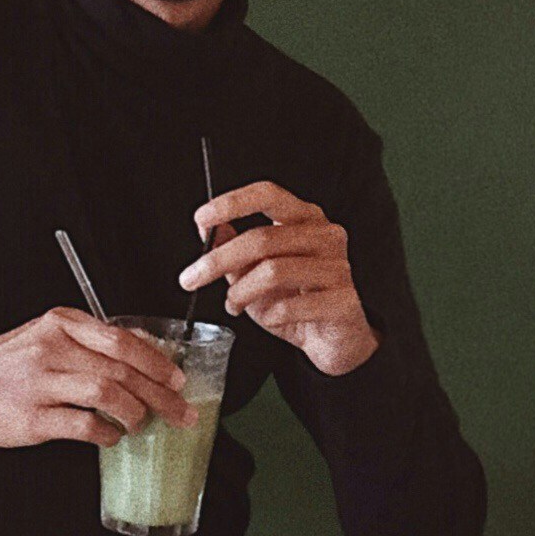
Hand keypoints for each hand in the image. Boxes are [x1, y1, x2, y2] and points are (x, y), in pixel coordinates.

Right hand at [0, 310, 191, 449]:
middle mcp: (54, 349)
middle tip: (180, 410)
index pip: (123, 339)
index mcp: (62, 324)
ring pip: (109, 394)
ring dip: (136, 413)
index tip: (178, 378)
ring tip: (141, 424)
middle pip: (123, 369)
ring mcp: (42, 384)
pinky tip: (110, 437)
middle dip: (161, 393)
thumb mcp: (46, 335)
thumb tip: (143, 356)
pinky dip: (106, 434)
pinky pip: (84, 426)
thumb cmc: (3, 362)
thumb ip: (90, 342)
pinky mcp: (32, 418)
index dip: (158, 361)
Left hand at [180, 182, 380, 378]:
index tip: (202, 218)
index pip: (268, 195)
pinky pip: (292, 306)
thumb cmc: (295, 301)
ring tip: (233, 305)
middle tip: (191, 278)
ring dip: (241, 292)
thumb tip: (207, 228)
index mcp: (305, 219)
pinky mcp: (343, 301)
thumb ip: (233, 248)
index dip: (232, 202)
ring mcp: (338, 268)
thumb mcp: (256, 272)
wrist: (334, 341)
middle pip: (262, 238)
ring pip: (273, 271)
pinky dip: (269, 316)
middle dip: (218, 260)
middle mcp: (325, 236)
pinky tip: (269, 320)